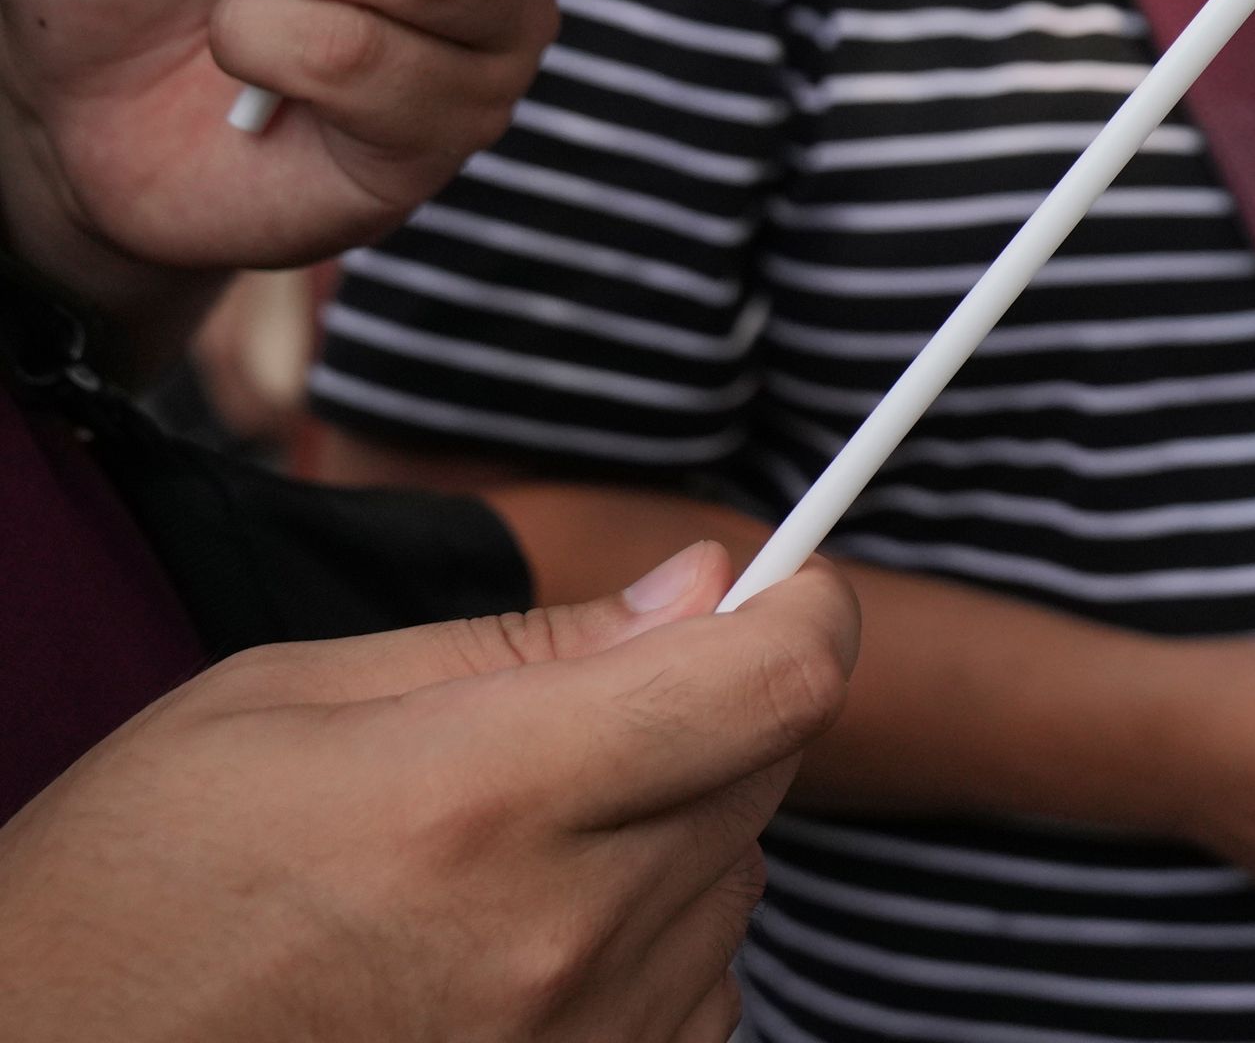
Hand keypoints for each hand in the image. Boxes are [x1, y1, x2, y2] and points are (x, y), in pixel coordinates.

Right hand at [0, 539, 855, 1042]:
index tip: (782, 586)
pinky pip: (697, 993)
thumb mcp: (282, 703)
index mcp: (486, 800)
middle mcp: (563, 936)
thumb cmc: (128, 894)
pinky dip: (643, 951)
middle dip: (700, 716)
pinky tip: (510, 948)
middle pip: (760, 772)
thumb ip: (525, 641)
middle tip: (562, 731)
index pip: (776, 683)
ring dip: (666, 840)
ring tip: (492, 861)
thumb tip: (705, 586)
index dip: (802, 610)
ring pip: (734, 883)